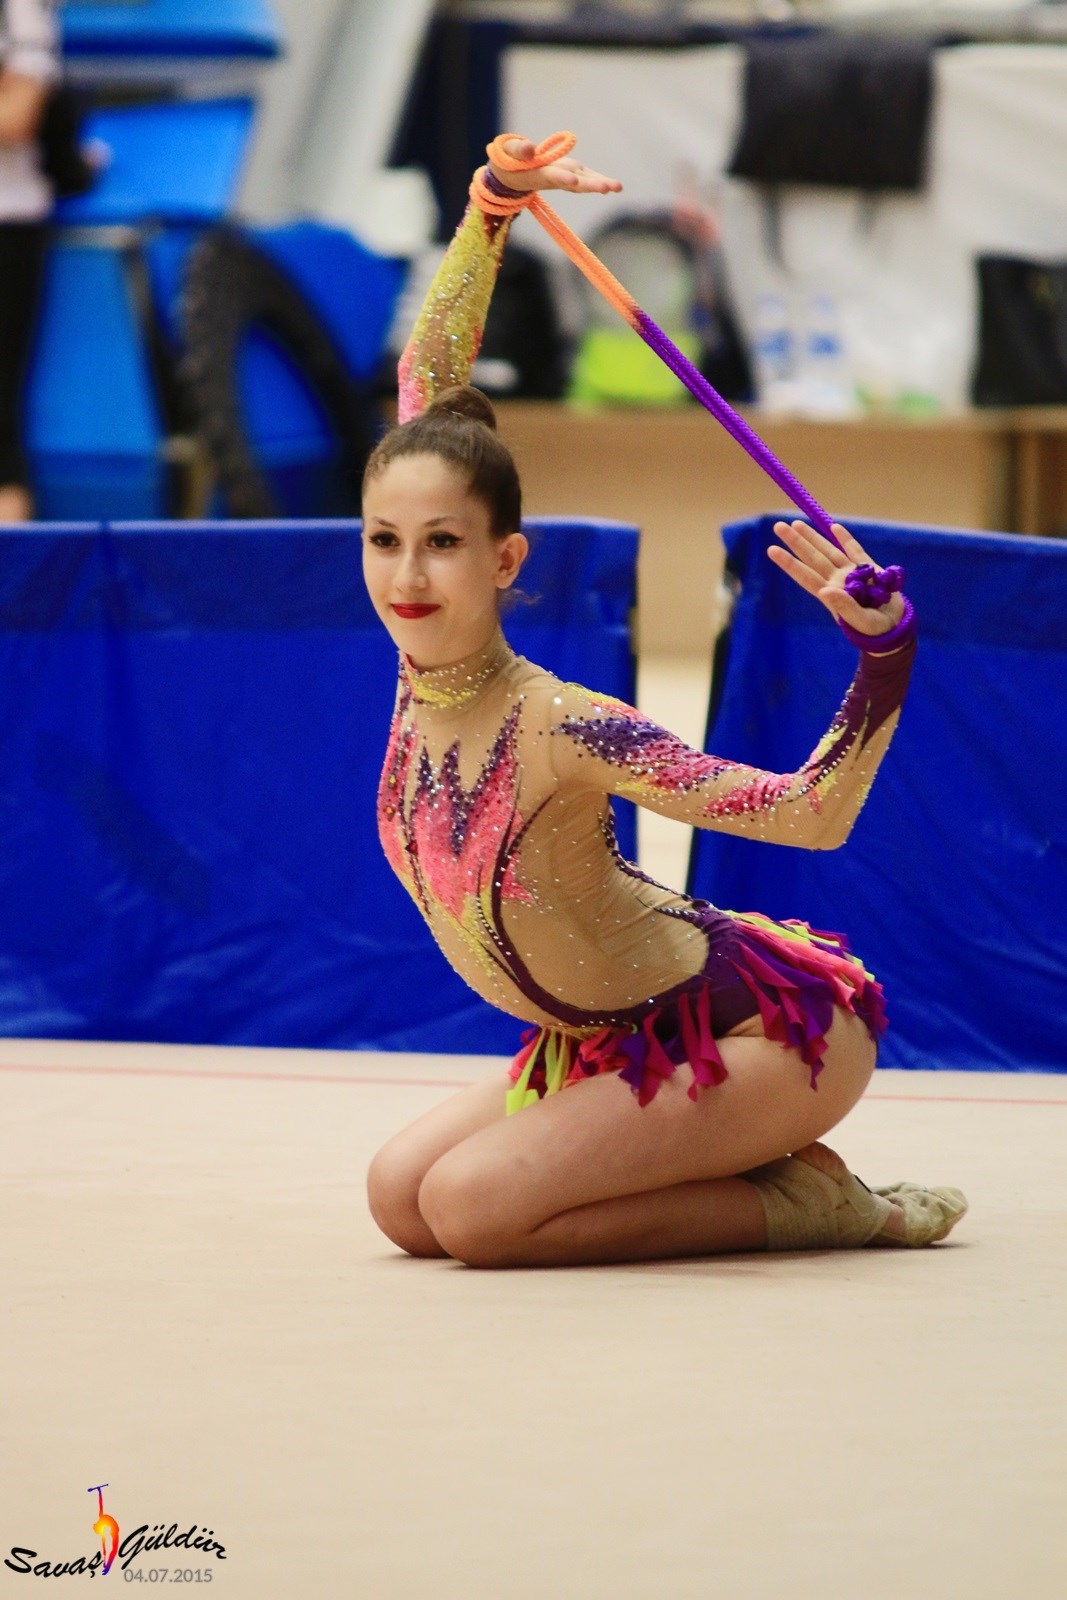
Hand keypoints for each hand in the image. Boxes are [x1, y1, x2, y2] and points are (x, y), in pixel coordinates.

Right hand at [487, 137, 621, 197]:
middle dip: (589, 185)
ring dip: (599, 185)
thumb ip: (518, 150)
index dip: (562, 178)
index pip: (551, 176)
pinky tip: (616, 186)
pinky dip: (600, 181)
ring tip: (617, 187)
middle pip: (572, 184)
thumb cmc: (506, 163)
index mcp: (537, 174)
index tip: (574, 181)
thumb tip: (531, 147)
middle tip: (606, 188)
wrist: (510, 177)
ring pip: (582, 183)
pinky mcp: (568, 173)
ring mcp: (562, 177)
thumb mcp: (506, 154)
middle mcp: (553, 178)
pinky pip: (585, 178)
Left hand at [768, 520, 905, 636]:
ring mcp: (851, 573)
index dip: (789, 563)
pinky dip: (845, 538)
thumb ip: (844, 607)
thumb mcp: (861, 621)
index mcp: (832, 594)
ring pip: (828, 551)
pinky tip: (834, 527)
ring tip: (796, 524)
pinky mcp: (868, 568)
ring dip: (813, 537)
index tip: (772, 549)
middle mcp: (837, 581)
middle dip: (796, 542)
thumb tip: (824, 591)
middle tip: (778, 526)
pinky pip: (854, 550)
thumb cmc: (875, 629)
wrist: (895, 625)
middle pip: (813, 558)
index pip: (805, 576)